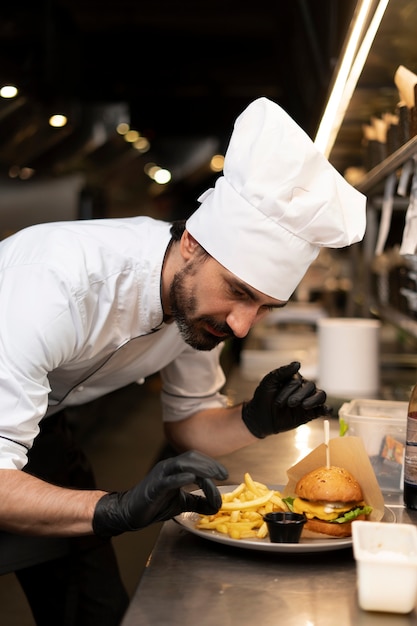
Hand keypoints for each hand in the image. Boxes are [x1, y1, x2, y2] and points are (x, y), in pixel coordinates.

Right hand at [92, 450, 227, 536]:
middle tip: (223, 474)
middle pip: (191, 458)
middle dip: (209, 464)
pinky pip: (169, 479)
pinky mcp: (154, 487)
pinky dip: (181, 477)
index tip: (224, 475)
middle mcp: (168, 467)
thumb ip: (197, 502)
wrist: (131, 512)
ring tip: (213, 476)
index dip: (211, 464)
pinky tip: (192, 479)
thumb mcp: (182, 503)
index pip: (195, 459)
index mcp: (174, 468)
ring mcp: (160, 475)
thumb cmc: (156, 505)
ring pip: (182, 464)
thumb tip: (216, 507)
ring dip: (200, 469)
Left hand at [241, 361, 330, 437]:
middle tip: (289, 404)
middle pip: (310, 387)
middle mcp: (302, 388)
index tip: (277, 401)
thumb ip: (282, 371)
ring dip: (314, 400)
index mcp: (294, 379)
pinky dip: (327, 409)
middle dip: (299, 396)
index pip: (298, 380)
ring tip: (304, 406)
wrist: (260, 418)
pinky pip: (323, 409)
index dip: (289, 390)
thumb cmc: (263, 398)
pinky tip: (325, 410)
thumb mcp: (269, 382)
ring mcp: (307, 401)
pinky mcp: (310, 414)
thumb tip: (297, 363)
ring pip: (320, 395)